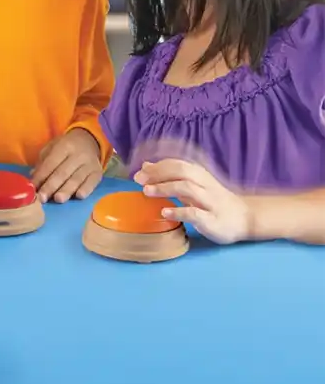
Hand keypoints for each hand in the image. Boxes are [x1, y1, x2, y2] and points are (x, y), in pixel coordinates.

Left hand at [32, 128, 102, 202]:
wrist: (89, 141)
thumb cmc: (65, 147)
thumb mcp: (52, 147)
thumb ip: (43, 162)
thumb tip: (33, 176)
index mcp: (64, 146)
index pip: (51, 163)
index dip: (41, 176)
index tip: (33, 188)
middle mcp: (78, 154)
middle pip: (63, 172)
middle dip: (51, 186)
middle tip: (42, 198)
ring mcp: (89, 164)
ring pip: (77, 178)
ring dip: (67, 190)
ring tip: (58, 199)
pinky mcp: (98, 173)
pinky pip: (92, 182)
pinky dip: (86, 189)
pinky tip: (79, 196)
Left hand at [134, 159, 250, 243]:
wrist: (246, 218)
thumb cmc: (213, 200)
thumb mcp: (192, 185)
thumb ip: (170, 175)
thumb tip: (146, 165)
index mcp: (200, 175)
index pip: (177, 163)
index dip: (157, 166)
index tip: (138, 171)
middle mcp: (205, 184)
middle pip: (182, 171)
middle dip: (159, 173)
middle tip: (139, 180)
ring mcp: (210, 201)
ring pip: (188, 188)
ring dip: (165, 188)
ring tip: (147, 192)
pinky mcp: (213, 220)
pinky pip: (195, 214)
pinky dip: (179, 211)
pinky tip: (164, 212)